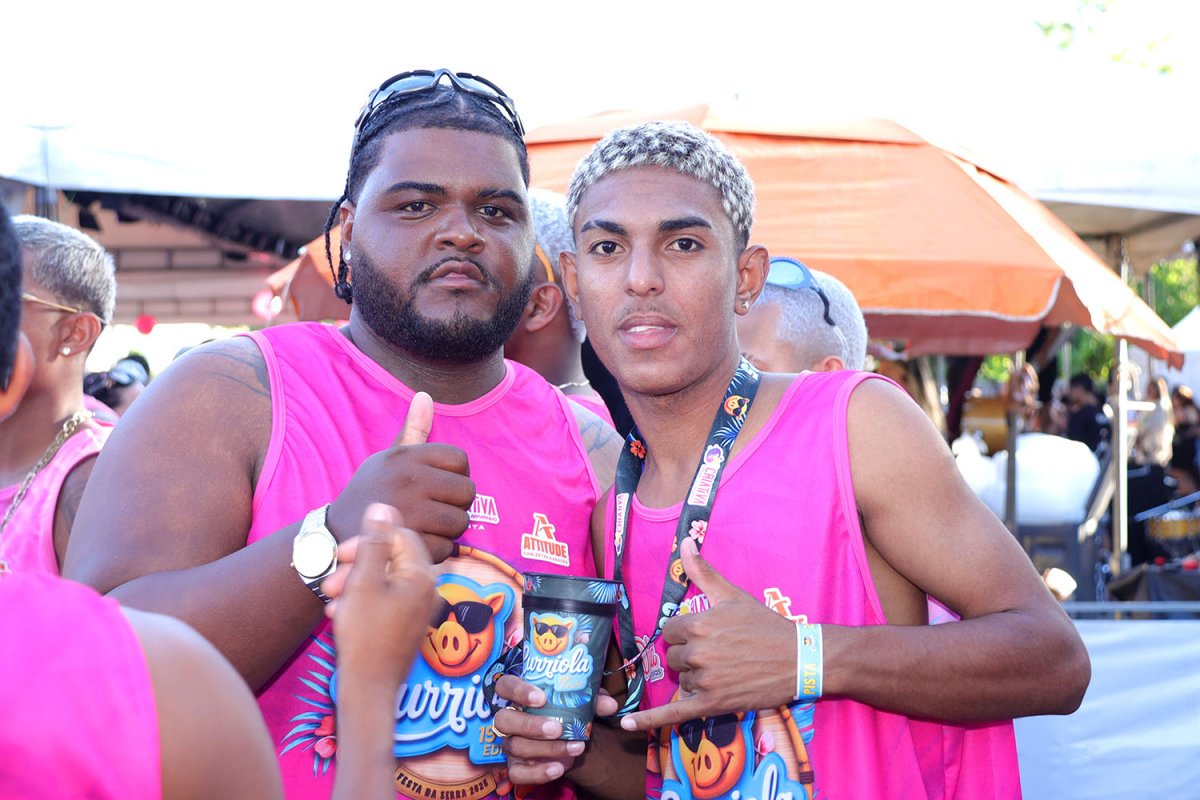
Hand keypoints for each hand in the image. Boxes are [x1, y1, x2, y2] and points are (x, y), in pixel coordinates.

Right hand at [322, 503, 435, 689]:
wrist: (367, 689)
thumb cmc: (364, 637)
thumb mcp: (364, 582)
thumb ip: (373, 543)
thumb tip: (383, 506)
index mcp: (423, 575)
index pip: (399, 536)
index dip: (366, 541)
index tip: (340, 555)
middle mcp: (427, 589)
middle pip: (391, 559)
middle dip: (357, 566)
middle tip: (330, 582)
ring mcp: (418, 608)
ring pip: (383, 581)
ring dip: (355, 586)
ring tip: (331, 601)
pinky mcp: (406, 624)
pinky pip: (384, 601)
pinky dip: (362, 603)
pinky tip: (339, 615)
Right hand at [328, 391, 474, 562]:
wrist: (334, 534)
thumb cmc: (369, 493)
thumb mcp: (386, 459)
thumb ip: (411, 431)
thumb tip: (425, 396)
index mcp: (406, 456)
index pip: (460, 460)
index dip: (458, 475)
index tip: (442, 486)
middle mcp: (408, 479)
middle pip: (467, 492)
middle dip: (457, 504)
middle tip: (438, 509)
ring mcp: (408, 511)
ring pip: (460, 522)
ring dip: (449, 530)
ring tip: (429, 526)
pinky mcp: (407, 542)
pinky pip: (446, 546)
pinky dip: (437, 550)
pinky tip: (420, 543)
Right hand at [492, 675, 618, 783]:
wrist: (571, 738)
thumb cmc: (569, 711)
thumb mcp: (581, 701)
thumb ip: (593, 700)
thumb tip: (610, 705)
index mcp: (520, 695)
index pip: (505, 686)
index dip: (518, 691)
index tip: (541, 698)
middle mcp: (510, 718)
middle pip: (503, 720)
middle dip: (530, 725)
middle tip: (557, 728)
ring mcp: (510, 743)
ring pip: (516, 746)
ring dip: (547, 749)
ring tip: (575, 747)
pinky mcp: (515, 766)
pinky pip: (517, 774)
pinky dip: (538, 773)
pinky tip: (559, 769)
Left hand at [620, 539, 795, 731]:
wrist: (798, 659)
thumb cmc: (765, 625)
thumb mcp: (732, 595)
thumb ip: (703, 572)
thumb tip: (685, 542)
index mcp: (698, 625)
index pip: (669, 632)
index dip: (685, 634)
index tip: (706, 635)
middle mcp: (697, 653)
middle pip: (673, 657)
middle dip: (689, 656)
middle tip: (719, 653)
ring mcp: (704, 680)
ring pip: (681, 680)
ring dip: (695, 677)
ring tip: (725, 670)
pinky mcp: (712, 705)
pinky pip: (673, 713)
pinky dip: (648, 720)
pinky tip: (627, 724)